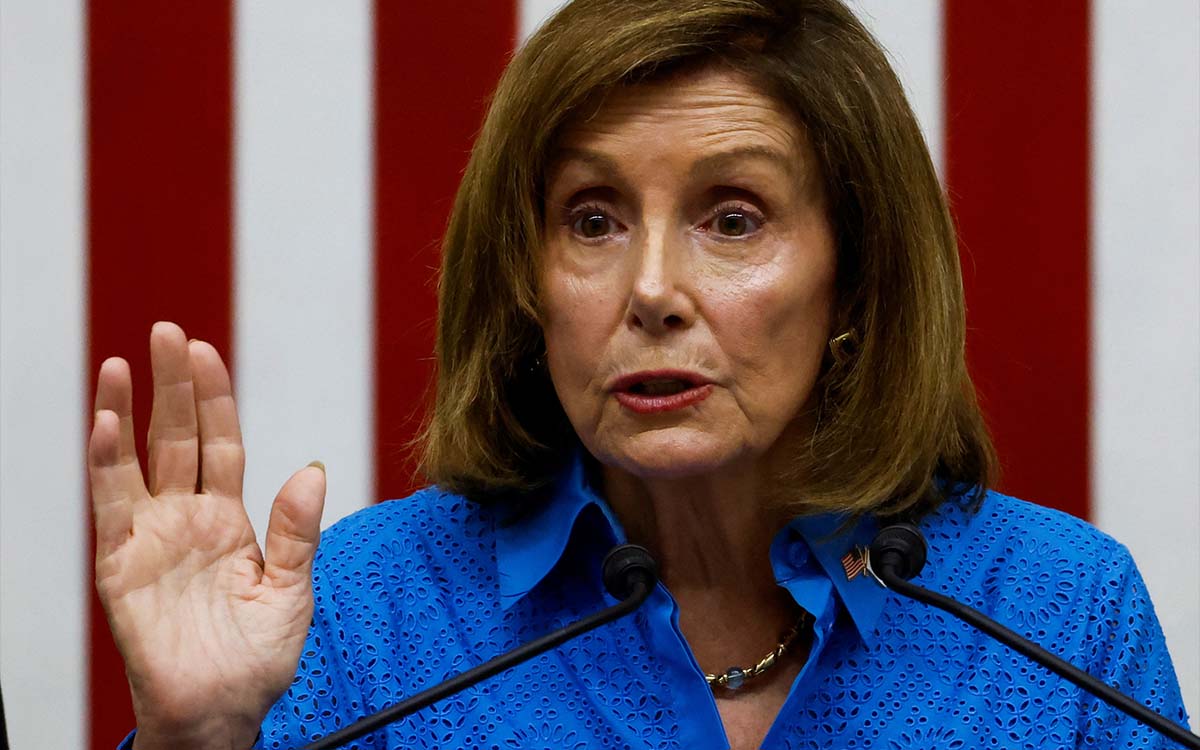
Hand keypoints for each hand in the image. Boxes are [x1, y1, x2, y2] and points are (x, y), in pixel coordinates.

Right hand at [89, 322, 325, 749]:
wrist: (222, 712)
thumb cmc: (256, 658)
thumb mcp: (292, 589)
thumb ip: (297, 530)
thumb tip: (311, 468)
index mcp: (229, 520)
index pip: (221, 444)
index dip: (216, 399)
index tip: (208, 351)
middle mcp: (187, 519)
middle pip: (178, 438)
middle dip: (174, 385)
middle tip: (169, 333)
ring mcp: (152, 538)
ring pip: (137, 461)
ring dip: (128, 411)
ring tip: (123, 362)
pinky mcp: (122, 566)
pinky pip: (112, 507)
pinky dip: (106, 464)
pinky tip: (107, 422)